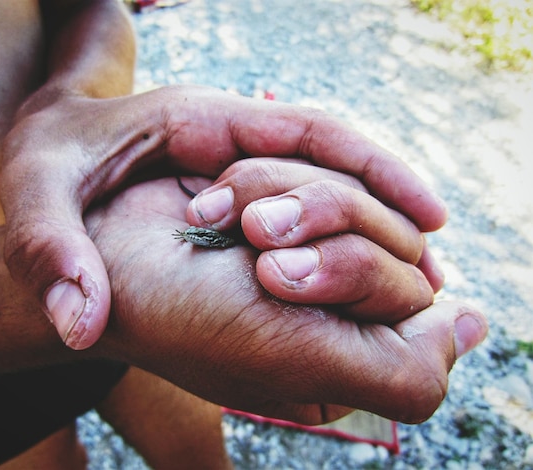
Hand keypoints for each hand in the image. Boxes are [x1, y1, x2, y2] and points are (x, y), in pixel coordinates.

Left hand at [0, 85, 446, 348]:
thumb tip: (82, 323)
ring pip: (316, 178)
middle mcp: (227, 137)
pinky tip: (345, 276)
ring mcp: (227, 161)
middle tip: (432, 265)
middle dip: (387, 200)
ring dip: (367, 221)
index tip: (427, 216)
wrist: (39, 156)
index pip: (309, 132)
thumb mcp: (34, 194)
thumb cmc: (43, 162)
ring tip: (411, 278)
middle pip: (330, 155)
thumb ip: (50, 250)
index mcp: (200, 122)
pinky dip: (327, 234)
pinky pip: (289, 203)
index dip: (372, 171)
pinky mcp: (220, 186)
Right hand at [86, 176, 485, 424]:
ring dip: (280, 196)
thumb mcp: (298, 361)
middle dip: (320, 227)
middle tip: (250, 255)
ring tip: (214, 223)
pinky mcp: (278, 204)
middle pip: (395, 237)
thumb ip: (404, 374)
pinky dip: (263, 176)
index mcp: (346, 354)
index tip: (280, 280)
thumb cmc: (185, 318)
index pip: (414, 298)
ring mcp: (305, 249)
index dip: (357, 272)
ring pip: (355, 192)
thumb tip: (474, 326)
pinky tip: (210, 204)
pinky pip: (318, 161)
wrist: (96, 259)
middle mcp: (334, 304)